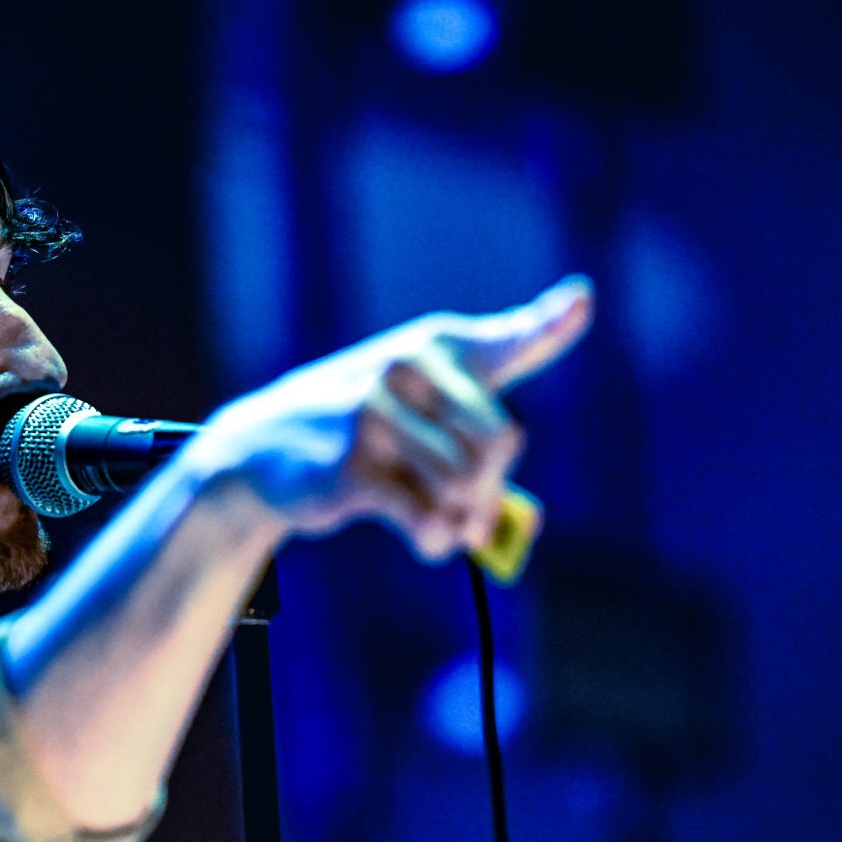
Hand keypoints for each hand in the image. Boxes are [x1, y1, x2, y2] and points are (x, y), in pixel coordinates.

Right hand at [188, 276, 594, 561]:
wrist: (258, 449)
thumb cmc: (356, 426)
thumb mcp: (412, 403)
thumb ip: (474, 426)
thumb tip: (495, 510)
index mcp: (432, 346)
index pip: (507, 338)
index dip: (549, 322)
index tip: (582, 301)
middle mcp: (405, 368)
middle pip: (500, 441)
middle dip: (493, 489)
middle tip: (473, 513)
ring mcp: (374, 414)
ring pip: (464, 483)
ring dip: (464, 521)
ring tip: (448, 528)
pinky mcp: (351, 466)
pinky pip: (425, 517)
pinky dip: (436, 540)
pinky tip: (428, 540)